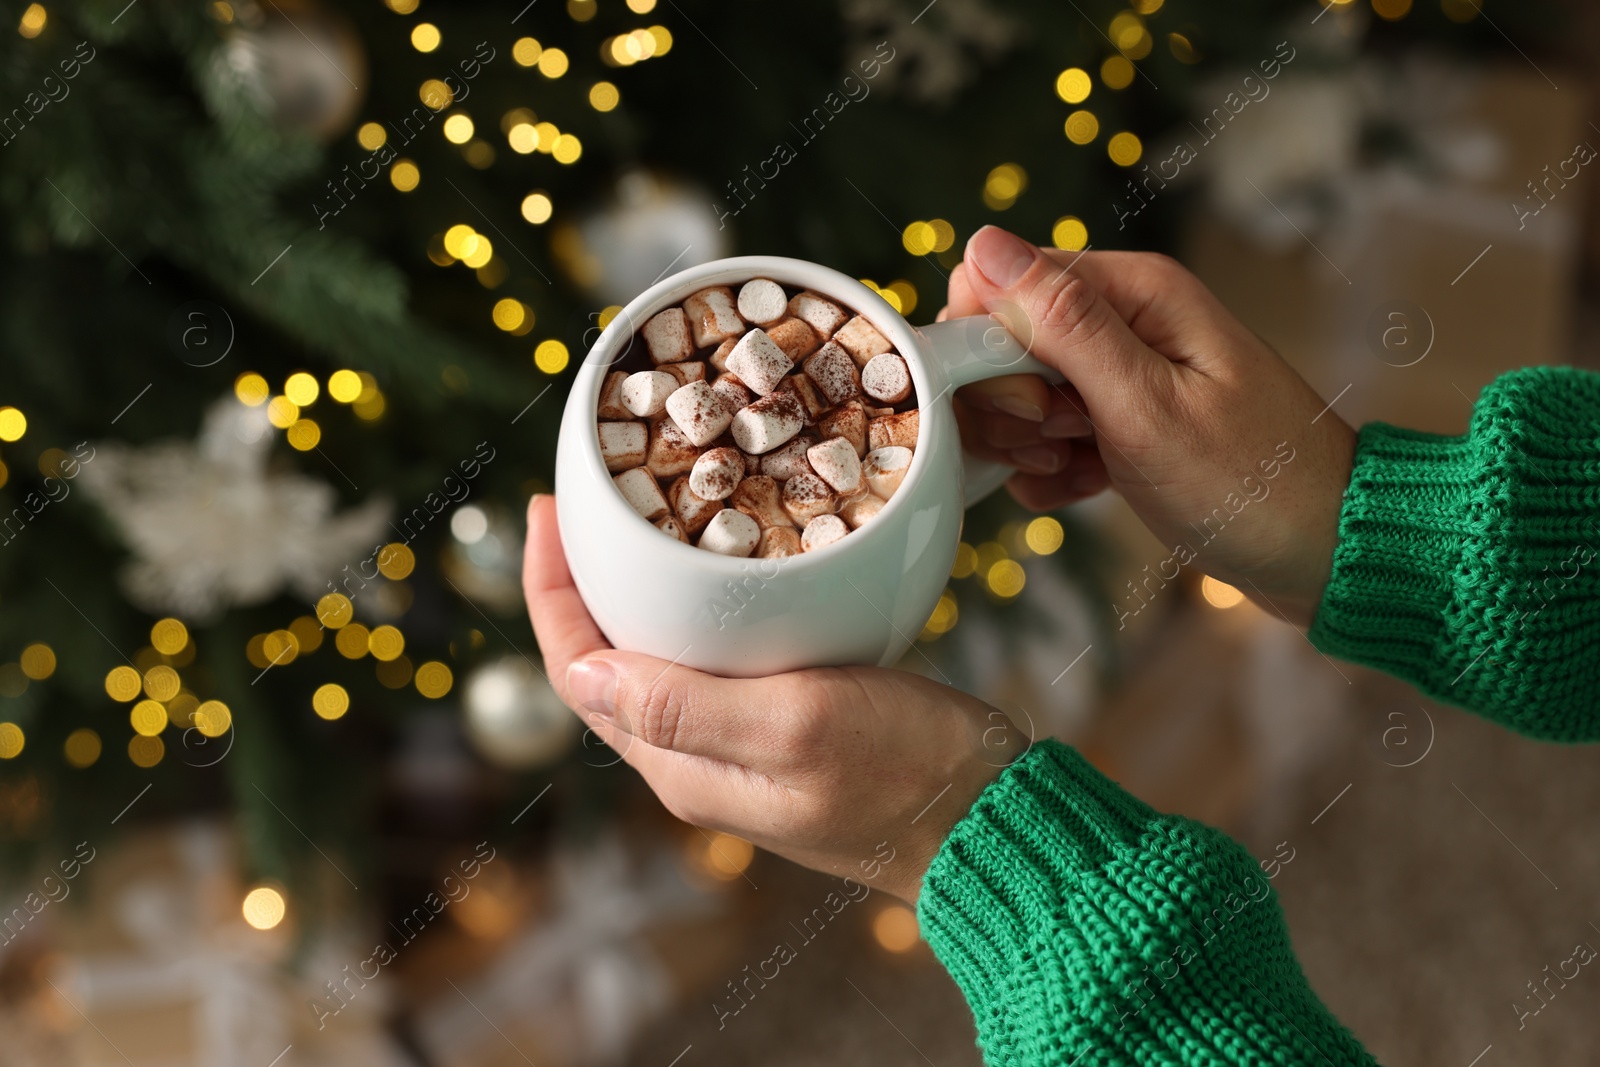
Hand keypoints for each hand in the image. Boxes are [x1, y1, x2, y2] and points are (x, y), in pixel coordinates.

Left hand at [520, 494, 1025, 902]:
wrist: (989, 820)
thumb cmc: (906, 772)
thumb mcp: (794, 725)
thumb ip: (683, 705)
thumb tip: (580, 675)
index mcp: (681, 764)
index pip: (579, 673)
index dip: (549, 591)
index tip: (546, 510)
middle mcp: (696, 759)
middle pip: (607, 663)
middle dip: (581, 584)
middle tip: (586, 502)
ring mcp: (739, 745)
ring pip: (657, 659)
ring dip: (634, 593)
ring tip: (636, 521)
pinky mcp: (785, 726)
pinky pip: (714, 660)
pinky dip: (697, 606)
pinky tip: (719, 568)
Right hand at [945, 226, 1357, 625]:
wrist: (1322, 554)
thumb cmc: (1252, 482)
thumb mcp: (1147, 405)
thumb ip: (1062, 324)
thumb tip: (983, 246)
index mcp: (1133, 290)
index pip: (999, 282)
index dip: (987, 345)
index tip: (1028, 403)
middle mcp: (1123, 320)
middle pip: (1000, 340)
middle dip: (1007, 402)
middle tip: (1061, 439)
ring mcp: (1119, 374)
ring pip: (1016, 393)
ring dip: (1026, 441)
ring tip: (1077, 466)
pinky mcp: (1118, 423)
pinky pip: (1046, 437)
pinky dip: (1050, 470)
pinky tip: (1082, 489)